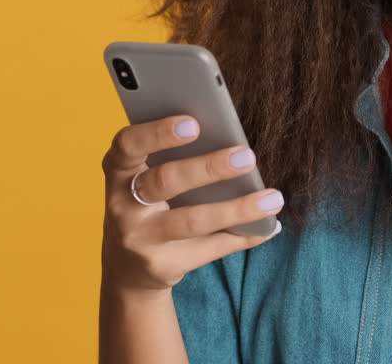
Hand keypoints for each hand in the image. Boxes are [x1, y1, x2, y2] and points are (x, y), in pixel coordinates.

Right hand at [99, 114, 282, 293]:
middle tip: (248, 156)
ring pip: (193, 221)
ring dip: (238, 208)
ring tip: (273, 199)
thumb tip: (230, 136)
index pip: (128, 145)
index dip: (158, 133)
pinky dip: (244, 235)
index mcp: (118, 171)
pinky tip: (269, 225)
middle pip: (165, 181)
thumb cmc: (148, 204)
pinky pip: (210, 249)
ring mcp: (139, 239)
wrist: (128, 268)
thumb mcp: (146, 177)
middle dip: (208, 168)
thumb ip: (172, 157)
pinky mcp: (161, 266)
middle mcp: (122, 205)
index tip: (194, 123)